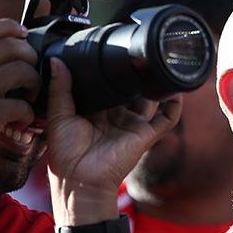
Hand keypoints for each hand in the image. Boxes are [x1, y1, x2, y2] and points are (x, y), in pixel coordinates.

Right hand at [0, 19, 42, 133]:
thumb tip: (15, 34)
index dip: (10, 28)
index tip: (22, 33)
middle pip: (13, 48)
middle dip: (30, 59)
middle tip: (30, 72)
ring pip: (23, 72)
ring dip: (34, 84)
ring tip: (30, 96)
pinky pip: (22, 106)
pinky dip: (27, 114)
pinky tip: (19, 120)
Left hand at [46, 58, 180, 222]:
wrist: (80, 180)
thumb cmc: (66, 154)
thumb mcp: (58, 116)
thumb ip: (61, 89)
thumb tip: (57, 62)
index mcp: (96, 110)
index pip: (106, 86)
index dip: (109, 71)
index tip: (110, 52)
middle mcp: (117, 114)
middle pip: (130, 90)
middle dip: (134, 75)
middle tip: (136, 54)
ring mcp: (133, 123)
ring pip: (151, 99)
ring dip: (156, 85)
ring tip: (158, 65)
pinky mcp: (146, 134)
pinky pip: (167, 118)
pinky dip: (175, 105)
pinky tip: (176, 90)